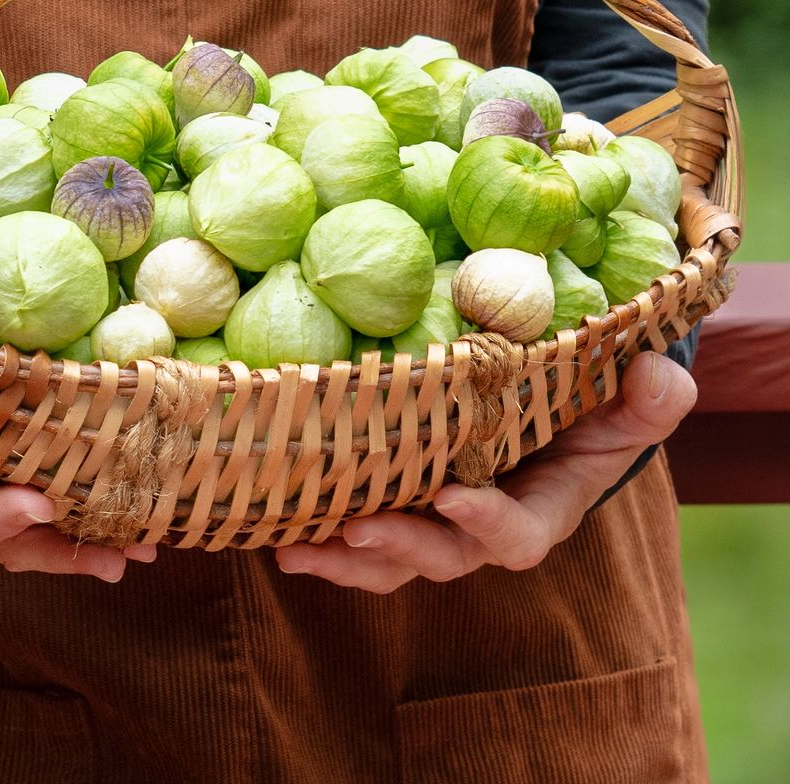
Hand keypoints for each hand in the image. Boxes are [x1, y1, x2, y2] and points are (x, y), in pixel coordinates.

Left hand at [274, 351, 695, 592]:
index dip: (487, 524)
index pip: (516, 536)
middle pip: (440, 555)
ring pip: (387, 554)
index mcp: (538, 508)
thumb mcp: (629, 403)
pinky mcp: (394, 494)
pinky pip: (356, 523)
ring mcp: (432, 515)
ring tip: (295, 546)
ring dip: (342, 556)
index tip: (452, 497)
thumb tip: (655, 376)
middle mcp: (479, 524)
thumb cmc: (593, 407)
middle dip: (399, 548)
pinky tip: (276, 525)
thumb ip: (650, 399)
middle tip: (357, 528)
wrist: (550, 405)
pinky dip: (318, 527)